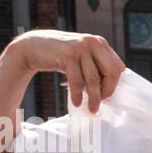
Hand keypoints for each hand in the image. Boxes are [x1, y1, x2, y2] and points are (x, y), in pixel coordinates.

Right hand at [7, 30, 125, 113]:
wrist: (34, 46)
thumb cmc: (61, 56)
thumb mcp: (82, 56)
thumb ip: (96, 66)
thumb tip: (110, 90)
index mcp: (100, 43)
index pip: (118, 66)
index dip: (114, 83)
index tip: (107, 95)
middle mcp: (92, 43)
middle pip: (111, 72)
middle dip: (108, 91)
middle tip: (101, 104)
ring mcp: (80, 48)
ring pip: (94, 79)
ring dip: (94, 98)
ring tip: (91, 109)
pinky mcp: (68, 55)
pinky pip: (77, 81)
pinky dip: (78, 94)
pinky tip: (77, 102)